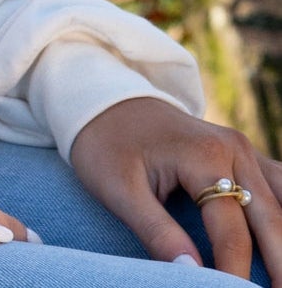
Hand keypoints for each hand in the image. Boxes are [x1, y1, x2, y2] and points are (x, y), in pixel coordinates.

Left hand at [71, 96, 281, 278]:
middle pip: (272, 220)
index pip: (232, 233)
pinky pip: (279, 188)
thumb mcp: (118, 188)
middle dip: (279, 266)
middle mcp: (235, 150)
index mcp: (205, 155)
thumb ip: (157, 232)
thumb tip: (192, 273)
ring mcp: (244, 150)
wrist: (105, 99)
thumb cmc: (107, 144)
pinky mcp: (244, 156)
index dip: (235, 274)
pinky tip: (281, 245)